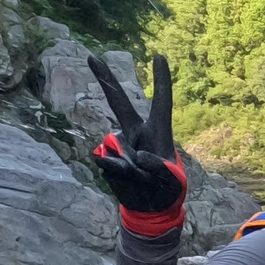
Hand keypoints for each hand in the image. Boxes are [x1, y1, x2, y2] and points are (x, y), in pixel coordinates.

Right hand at [89, 53, 186, 233]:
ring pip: (116, 148)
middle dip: (105, 79)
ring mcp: (119, 144)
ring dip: (130, 169)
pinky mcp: (106, 158)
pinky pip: (107, 163)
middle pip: (119, 102)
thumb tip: (136, 157)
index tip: (159, 55)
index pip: (161, 102)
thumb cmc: (167, 191)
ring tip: (143, 182)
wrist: (149, 209)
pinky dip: (120, 175)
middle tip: (92, 57)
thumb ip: (157, 168)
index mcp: (157, 132)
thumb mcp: (172, 182)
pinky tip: (130, 184)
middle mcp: (135, 133)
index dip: (160, 80)